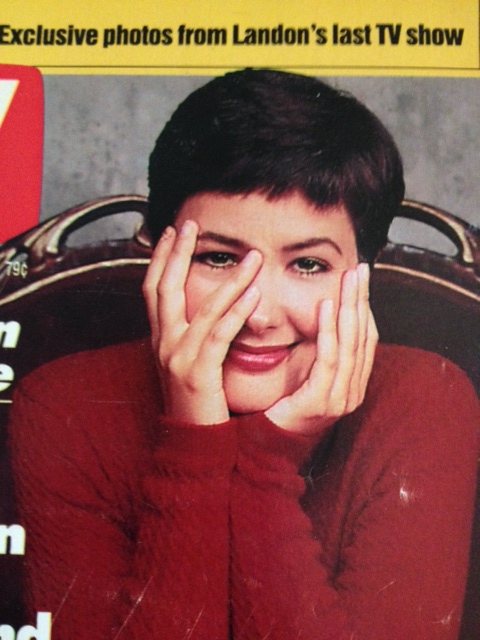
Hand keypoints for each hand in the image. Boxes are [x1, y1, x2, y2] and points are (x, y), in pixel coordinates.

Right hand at [142, 220, 261, 424]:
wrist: (192, 442)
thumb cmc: (197, 400)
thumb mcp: (188, 361)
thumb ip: (194, 333)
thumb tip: (210, 305)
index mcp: (160, 339)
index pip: (154, 289)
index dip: (160, 258)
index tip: (172, 232)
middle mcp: (163, 344)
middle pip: (164, 288)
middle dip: (176, 254)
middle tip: (189, 224)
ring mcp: (177, 358)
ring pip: (203, 309)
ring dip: (230, 279)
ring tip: (251, 257)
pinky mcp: (198, 373)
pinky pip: (219, 336)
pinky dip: (237, 312)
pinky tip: (254, 294)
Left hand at [265, 263, 377, 435]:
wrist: (264, 446)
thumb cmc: (281, 406)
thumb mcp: (306, 374)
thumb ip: (318, 352)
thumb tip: (322, 315)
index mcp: (351, 385)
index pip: (365, 339)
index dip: (364, 307)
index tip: (359, 279)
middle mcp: (352, 392)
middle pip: (362, 337)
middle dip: (361, 300)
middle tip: (359, 269)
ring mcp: (340, 399)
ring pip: (350, 344)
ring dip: (349, 308)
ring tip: (346, 280)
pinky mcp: (321, 402)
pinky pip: (329, 359)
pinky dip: (329, 330)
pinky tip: (326, 306)